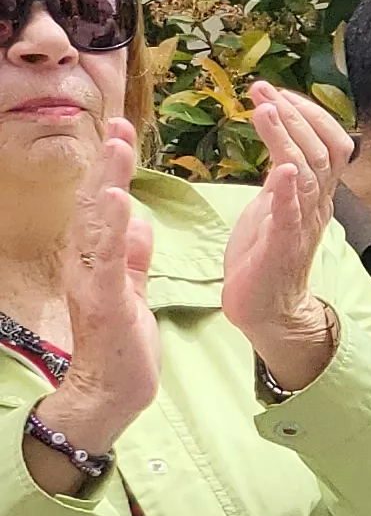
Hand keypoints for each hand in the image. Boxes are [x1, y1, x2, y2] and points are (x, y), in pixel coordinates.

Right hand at [30, 120, 160, 459]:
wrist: (113, 390)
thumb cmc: (122, 342)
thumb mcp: (131, 289)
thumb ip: (132, 256)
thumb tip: (138, 222)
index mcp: (97, 260)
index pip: (103, 206)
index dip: (110, 168)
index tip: (121, 132)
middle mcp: (86, 264)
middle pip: (93, 205)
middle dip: (105, 163)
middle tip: (118, 125)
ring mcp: (91, 282)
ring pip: (95, 225)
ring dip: (106, 184)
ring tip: (117, 150)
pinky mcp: (103, 302)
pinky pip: (105, 260)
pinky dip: (111, 229)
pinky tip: (119, 203)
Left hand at [218, 85, 349, 392]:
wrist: (267, 308)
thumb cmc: (266, 254)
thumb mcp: (276, 204)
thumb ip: (284, 175)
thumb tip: (280, 139)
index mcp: (313, 193)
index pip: (330, 143)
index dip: (309, 114)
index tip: (277, 93)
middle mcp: (316, 204)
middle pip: (323, 151)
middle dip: (294, 115)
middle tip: (262, 89)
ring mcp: (301, 224)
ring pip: (306, 172)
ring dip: (286, 137)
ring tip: (263, 108)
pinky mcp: (281, 247)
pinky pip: (291, 215)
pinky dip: (287, 190)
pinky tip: (280, 168)